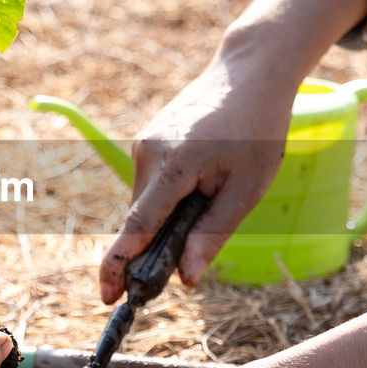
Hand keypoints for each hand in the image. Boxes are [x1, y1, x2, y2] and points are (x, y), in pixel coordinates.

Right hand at [100, 56, 290, 302]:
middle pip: (143, 219)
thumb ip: (212, 234)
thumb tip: (185, 277)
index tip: (108, 295)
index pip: (139, 225)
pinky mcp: (147, 138)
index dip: (121, 264)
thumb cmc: (259, 130)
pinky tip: (204, 178)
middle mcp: (148, 151)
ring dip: (169, 216)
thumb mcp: (247, 188)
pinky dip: (169, 197)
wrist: (250, 73)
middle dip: (158, 244)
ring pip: (147, 202)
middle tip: (193, 254)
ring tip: (216, 191)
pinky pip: (151, 183)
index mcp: (175, 164)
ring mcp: (144, 142)